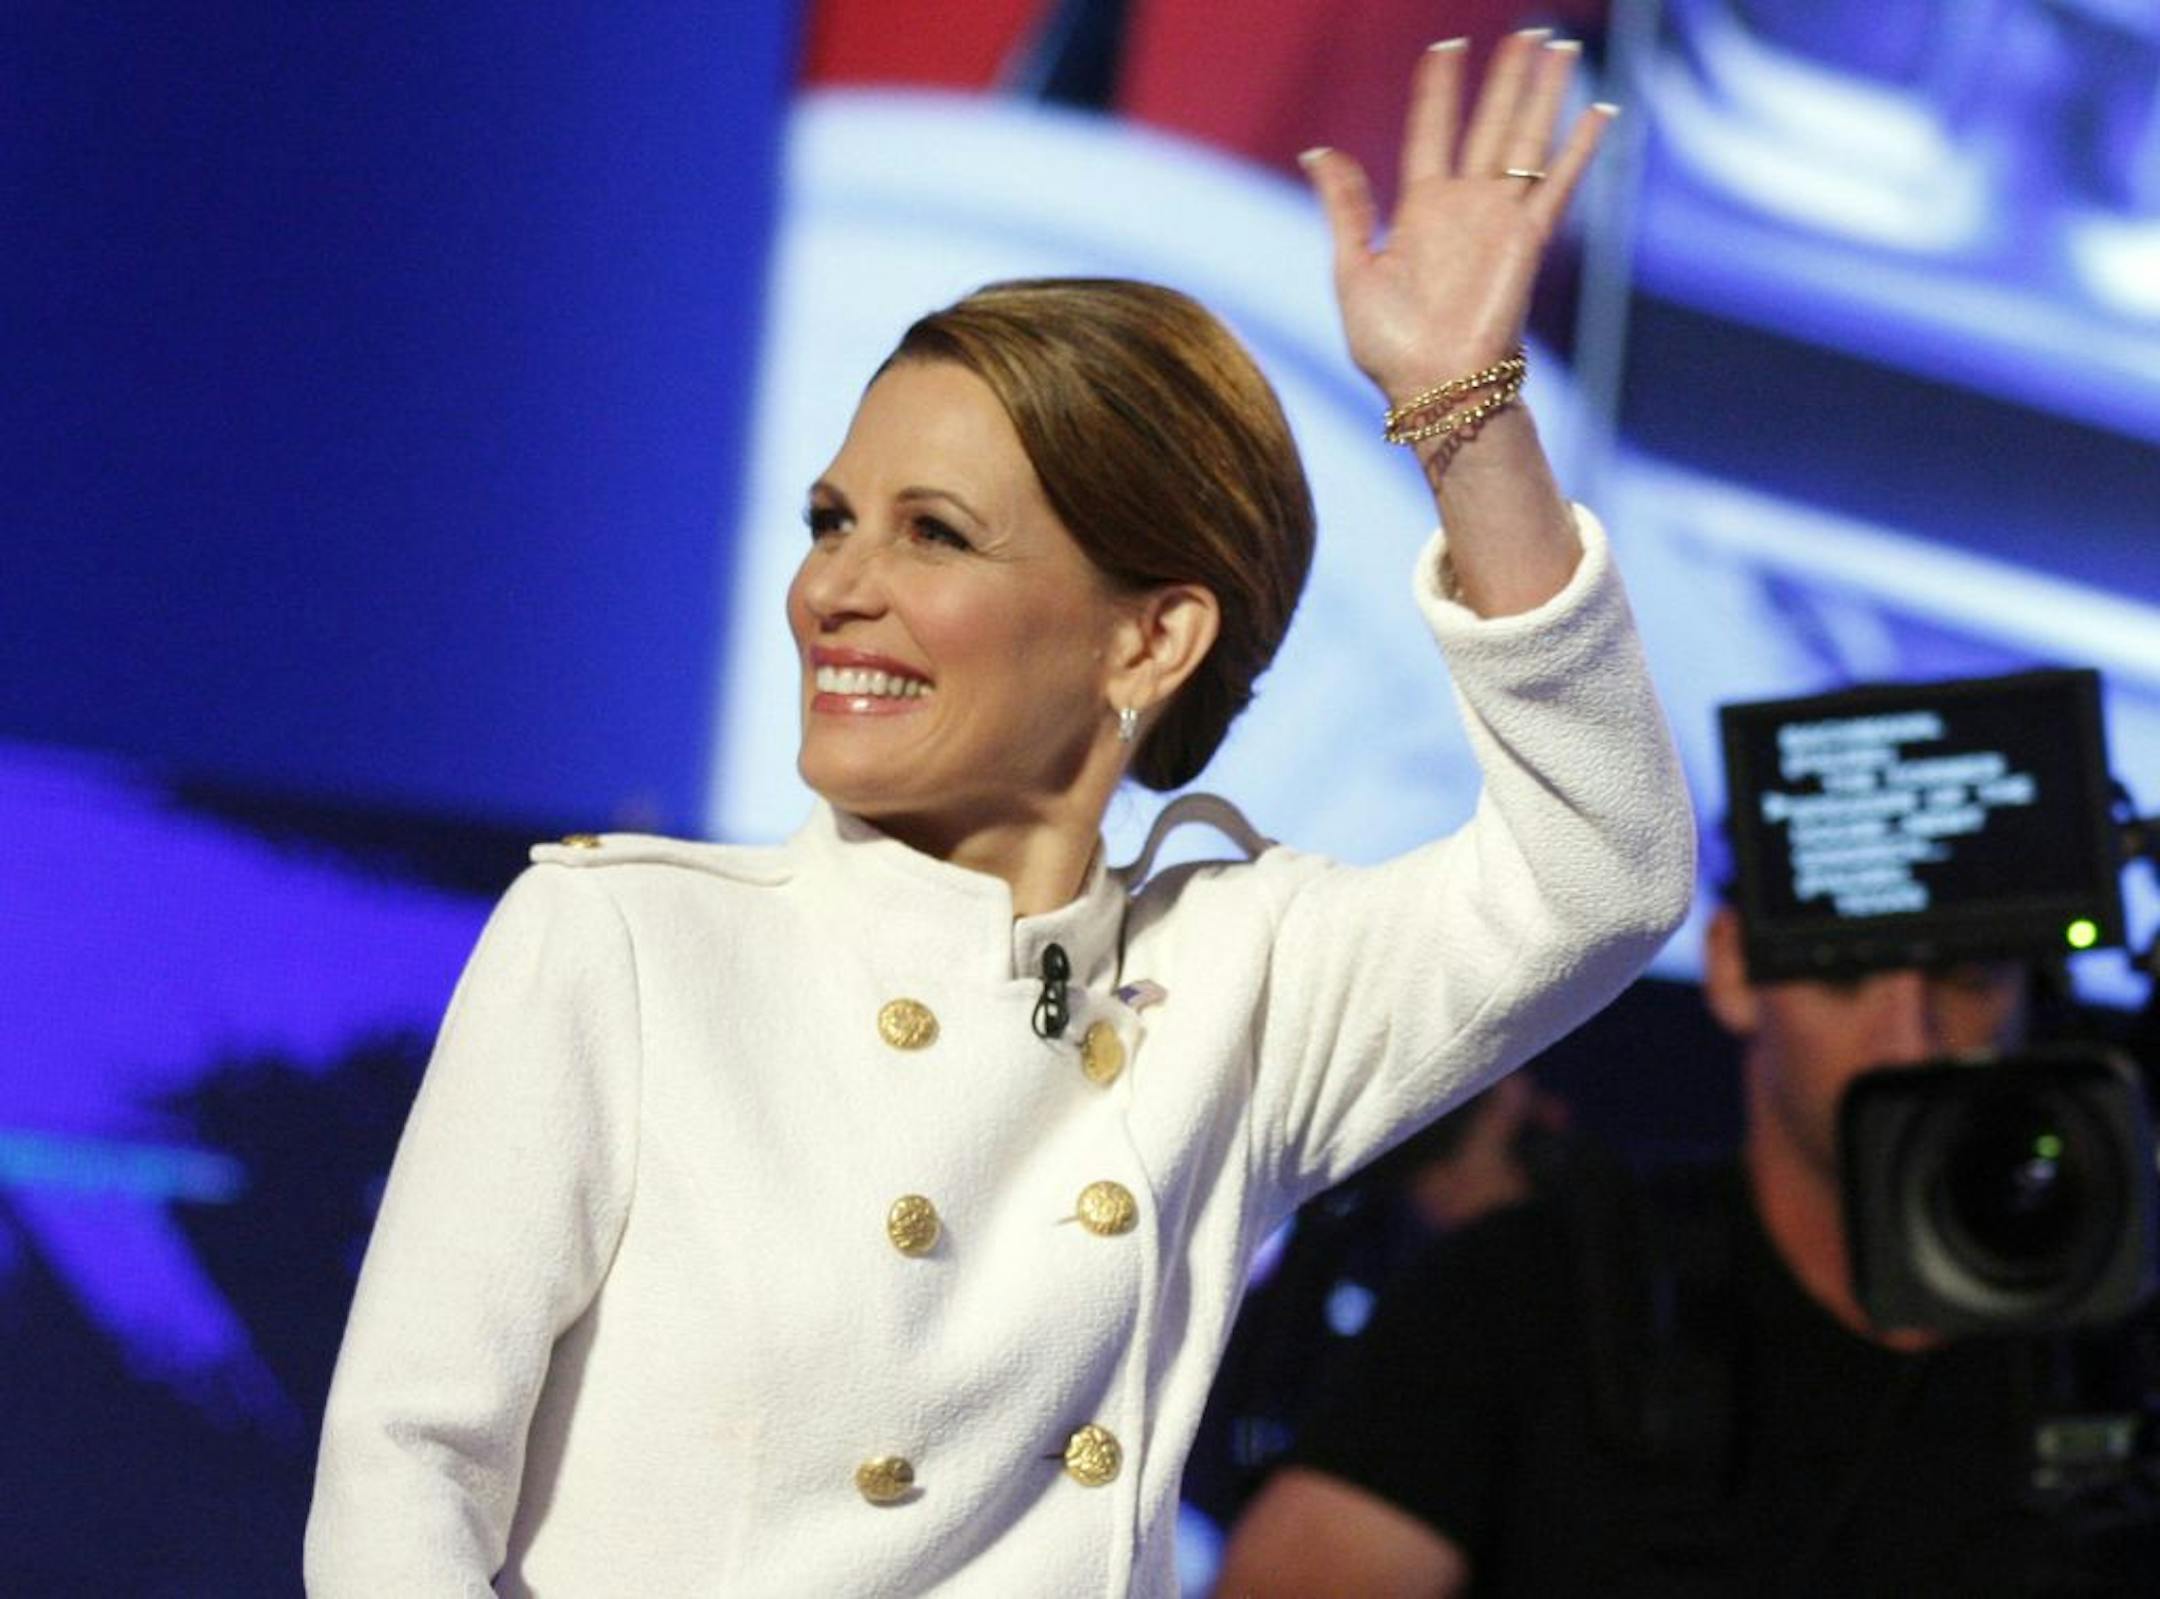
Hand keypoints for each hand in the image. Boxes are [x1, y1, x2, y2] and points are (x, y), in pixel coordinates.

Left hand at [1300, 31, 1613, 407]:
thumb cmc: (1388, 343)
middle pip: (1489, 124)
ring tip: (1560, 48)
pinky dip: (1581, 148)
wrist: (1432, 386)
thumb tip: (1318, 151)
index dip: (1439, 90)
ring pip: (1527, 140)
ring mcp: (1500, 219)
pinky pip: (1559, 183)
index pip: (1433, 131)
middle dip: (1507, 78)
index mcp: (1419, 209)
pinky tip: (1600, 111)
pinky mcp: (1529, 240)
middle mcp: (1464, 206)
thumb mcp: (1352, 268)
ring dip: (1543, 94)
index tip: (1447, 46)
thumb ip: (1345, 207)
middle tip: (1528, 31)